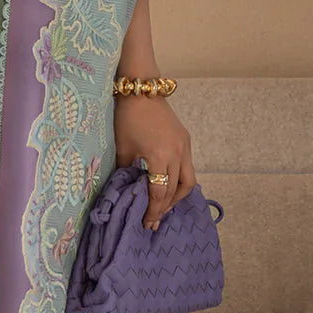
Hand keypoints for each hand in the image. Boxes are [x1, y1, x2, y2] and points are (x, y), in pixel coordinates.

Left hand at [113, 88, 195, 229]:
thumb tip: (126, 191)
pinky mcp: (185, 140)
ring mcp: (184, 146)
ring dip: (177, 196)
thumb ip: (126, 171)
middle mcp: (177, 153)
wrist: (141, 89)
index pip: (159, 192)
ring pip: (188, 180)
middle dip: (165, 208)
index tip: (146, 223)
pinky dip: (179, 180)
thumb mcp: (123, 148)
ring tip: (164, 206)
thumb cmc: (127, 117)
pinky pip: (187, 167)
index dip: (153, 210)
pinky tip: (169, 187)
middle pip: (176, 190)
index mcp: (160, 156)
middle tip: (154, 221)